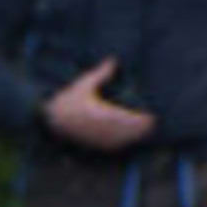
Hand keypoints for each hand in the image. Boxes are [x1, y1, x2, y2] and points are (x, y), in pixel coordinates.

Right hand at [40, 69, 155, 150]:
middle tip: (155, 119)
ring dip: (138, 134)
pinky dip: (128, 141)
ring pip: (128, 140)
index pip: (132, 120)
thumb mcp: (83, 84)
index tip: (154, 114)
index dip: (146, 119)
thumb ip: (101, 73)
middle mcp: (105, 131)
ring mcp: (101, 140)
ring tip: (148, 126)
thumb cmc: (68, 100)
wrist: (52, 120)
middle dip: (144, 126)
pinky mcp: (97, 146)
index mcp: (104, 115)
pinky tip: (133, 136)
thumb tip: (113, 59)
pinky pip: (118, 146)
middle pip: (134, 132)